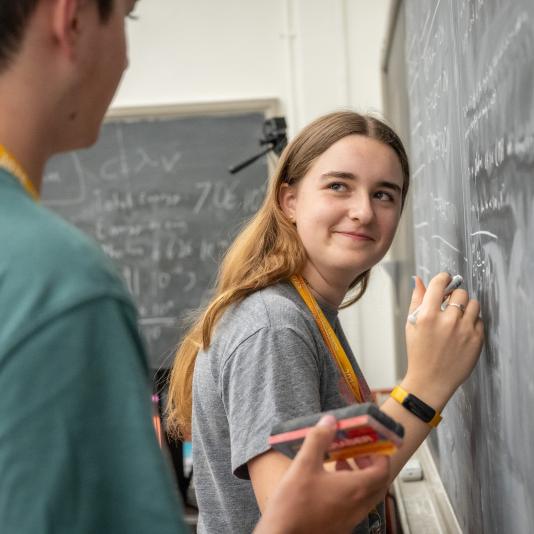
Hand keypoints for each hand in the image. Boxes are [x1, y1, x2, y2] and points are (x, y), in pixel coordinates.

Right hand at [254, 415, 389, 533]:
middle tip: (356, 451)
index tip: (369, 443)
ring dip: (360, 477)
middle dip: (370, 464)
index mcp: (355, 489)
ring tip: (340, 463)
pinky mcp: (340, 527)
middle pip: (379, 483)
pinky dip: (351, 491)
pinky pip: (355, 506)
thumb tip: (330, 421)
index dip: (380, 454)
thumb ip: (319, 439)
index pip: (383, 470)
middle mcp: (358, 506)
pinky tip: (328, 483)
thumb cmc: (294, 504)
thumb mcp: (303, 464)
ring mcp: (351, 519)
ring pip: (367, 496)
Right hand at [403, 272, 483, 408]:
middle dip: (454, 296)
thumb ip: (416, 300)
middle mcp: (447, 321)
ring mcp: (464, 330)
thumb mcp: (412, 324)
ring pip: (474, 304)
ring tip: (458, 317)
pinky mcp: (476, 340)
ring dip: (466, 307)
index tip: (445, 279)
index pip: (439, 284)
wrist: (431, 380)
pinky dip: (472, 322)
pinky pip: (480, 320)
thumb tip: (418, 280)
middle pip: (460, 293)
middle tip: (449, 304)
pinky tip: (462, 331)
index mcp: (428, 316)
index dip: (443, 278)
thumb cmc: (418, 352)